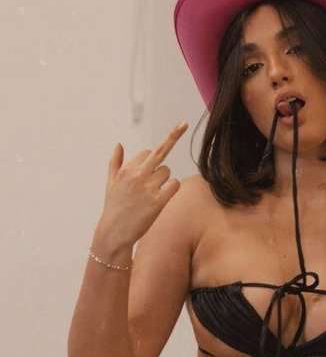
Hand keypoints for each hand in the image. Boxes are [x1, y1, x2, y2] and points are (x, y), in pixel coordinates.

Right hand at [97, 122, 187, 250]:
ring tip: (151, 196)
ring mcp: (148, 187)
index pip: (146, 152)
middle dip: (173, 136)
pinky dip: (172, 189)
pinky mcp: (158, 201)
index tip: (151, 165)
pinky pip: (174, 185)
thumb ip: (115, 163)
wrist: (114, 233)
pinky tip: (163, 198)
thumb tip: (119, 144)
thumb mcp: (110, 184)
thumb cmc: (114, 208)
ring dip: (164, 181)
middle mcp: (137, 175)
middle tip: (183, 124)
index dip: (149, 160)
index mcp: (126, 169)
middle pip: (161, 152)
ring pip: (167, 172)